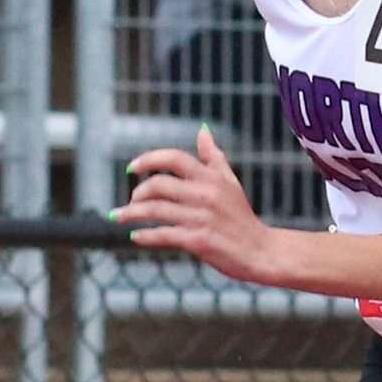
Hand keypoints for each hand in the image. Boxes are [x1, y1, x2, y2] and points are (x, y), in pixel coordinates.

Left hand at [116, 127, 273, 282]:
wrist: (261, 251)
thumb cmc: (242, 217)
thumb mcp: (230, 183)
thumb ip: (213, 157)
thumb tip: (202, 130)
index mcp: (212, 178)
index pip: (173, 158)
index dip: (148, 160)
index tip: (132, 168)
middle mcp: (206, 194)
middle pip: (158, 185)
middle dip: (138, 193)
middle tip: (132, 201)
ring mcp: (202, 218)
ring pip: (155, 210)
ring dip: (131, 213)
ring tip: (120, 217)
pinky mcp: (199, 241)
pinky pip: (163, 235)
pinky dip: (145, 236)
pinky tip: (136, 237)